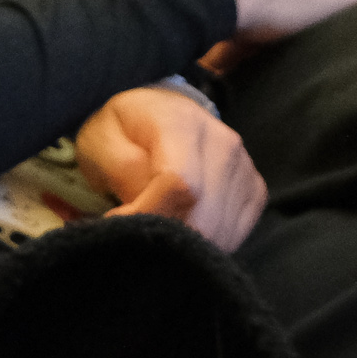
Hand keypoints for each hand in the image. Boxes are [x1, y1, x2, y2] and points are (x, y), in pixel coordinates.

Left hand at [78, 86, 269, 249]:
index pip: (180, 185)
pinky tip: (183, 226)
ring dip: (184, 242)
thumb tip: (140, 212)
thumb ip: (121, 172)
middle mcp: (223, 142)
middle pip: (203, 216)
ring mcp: (244, 167)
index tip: (120, 221)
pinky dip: (205, 242)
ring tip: (158, 225)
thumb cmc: (125, 131)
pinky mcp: (255, 190)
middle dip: (165, 235)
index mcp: (182, 123)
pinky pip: (234, 235)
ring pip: (219, 232)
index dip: (148, 214)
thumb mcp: (101, 141)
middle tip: (137, 231)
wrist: (161, 115)